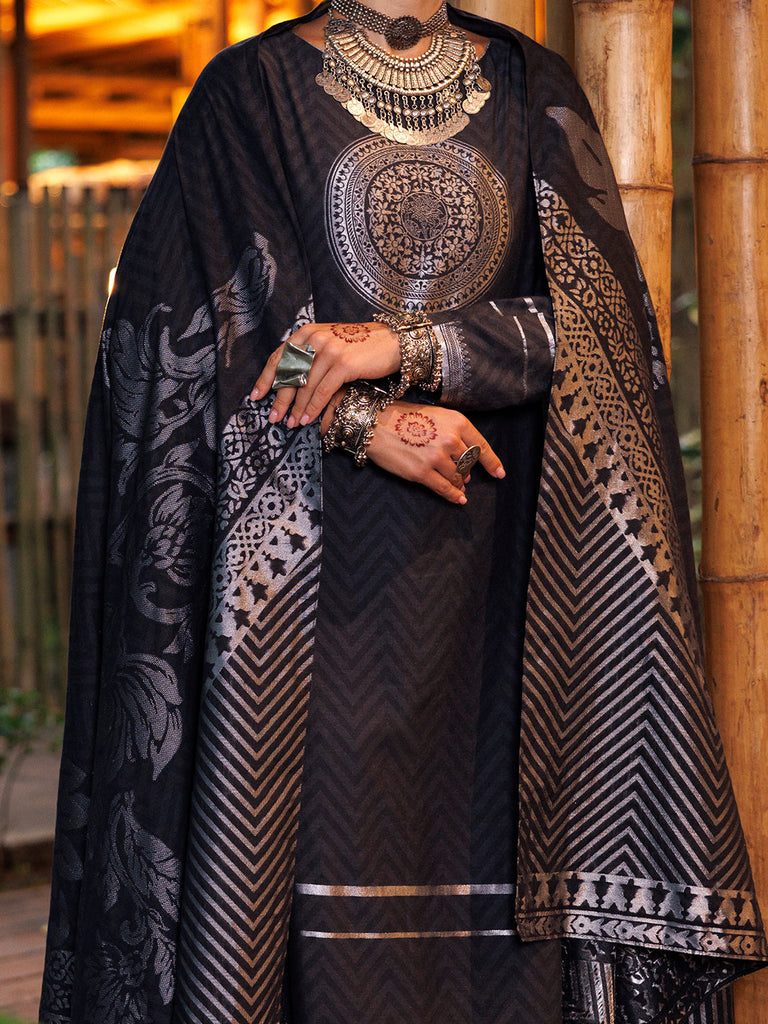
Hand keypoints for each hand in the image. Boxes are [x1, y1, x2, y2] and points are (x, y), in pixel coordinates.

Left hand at [250, 321, 399, 427]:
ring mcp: (329, 350)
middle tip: (273, 417)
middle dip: (279, 399)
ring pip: (305, 386)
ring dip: (296, 408)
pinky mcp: (343, 364)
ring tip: (291, 423)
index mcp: (308, 332)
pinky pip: (322, 392)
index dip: (266, 378)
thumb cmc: (361, 346)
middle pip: (289, 373)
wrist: (392, 342)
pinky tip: (308, 420)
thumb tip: (289, 378)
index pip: (279, 356)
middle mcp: (315, 338)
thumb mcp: (331, 342)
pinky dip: (313, 408)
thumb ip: (310, 353)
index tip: (257, 396)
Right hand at [366, 402, 504, 504]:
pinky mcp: (422, 473)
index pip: (482, 447)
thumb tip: (466, 459)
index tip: (499, 473)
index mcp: (457, 422)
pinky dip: (453, 495)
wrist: (375, 423)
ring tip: (458, 485)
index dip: (492, 462)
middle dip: (467, 471)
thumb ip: (454, 433)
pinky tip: (458, 499)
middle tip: (465, 476)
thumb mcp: (436, 415)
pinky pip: (444, 488)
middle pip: (469, 463)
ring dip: (459, 482)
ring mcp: (437, 457)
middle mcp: (450, 439)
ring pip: (458, 477)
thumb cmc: (404, 417)